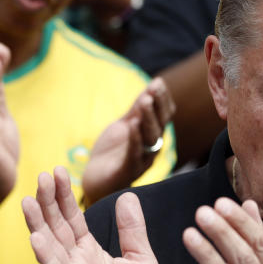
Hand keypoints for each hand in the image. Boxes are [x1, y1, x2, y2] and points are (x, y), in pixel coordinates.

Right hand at [23, 168, 163, 263]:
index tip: (58, 171)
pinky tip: (36, 237)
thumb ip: (132, 230)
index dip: (64, 196)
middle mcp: (76, 262)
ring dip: (38, 224)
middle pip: (57, 226)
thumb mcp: (141, 258)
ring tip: (28, 200)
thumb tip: (127, 196)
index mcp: (91, 252)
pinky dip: (46, 255)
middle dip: (48, 202)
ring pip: (50, 246)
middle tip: (41, 175)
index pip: (72, 219)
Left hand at [83, 77, 175, 203]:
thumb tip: (156, 83)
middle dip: (157, 106)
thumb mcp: (127, 125)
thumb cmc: (114, 152)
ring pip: (150, 138)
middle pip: (160, 125)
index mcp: (154, 135)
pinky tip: (132, 125)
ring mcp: (142, 159)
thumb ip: (139, 108)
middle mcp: (152, 147)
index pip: (165, 115)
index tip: (158, 82)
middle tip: (152, 91)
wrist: (97, 181)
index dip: (163, 99)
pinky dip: (135, 139)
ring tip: (144, 102)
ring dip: (148, 119)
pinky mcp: (127, 171)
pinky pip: (134, 154)